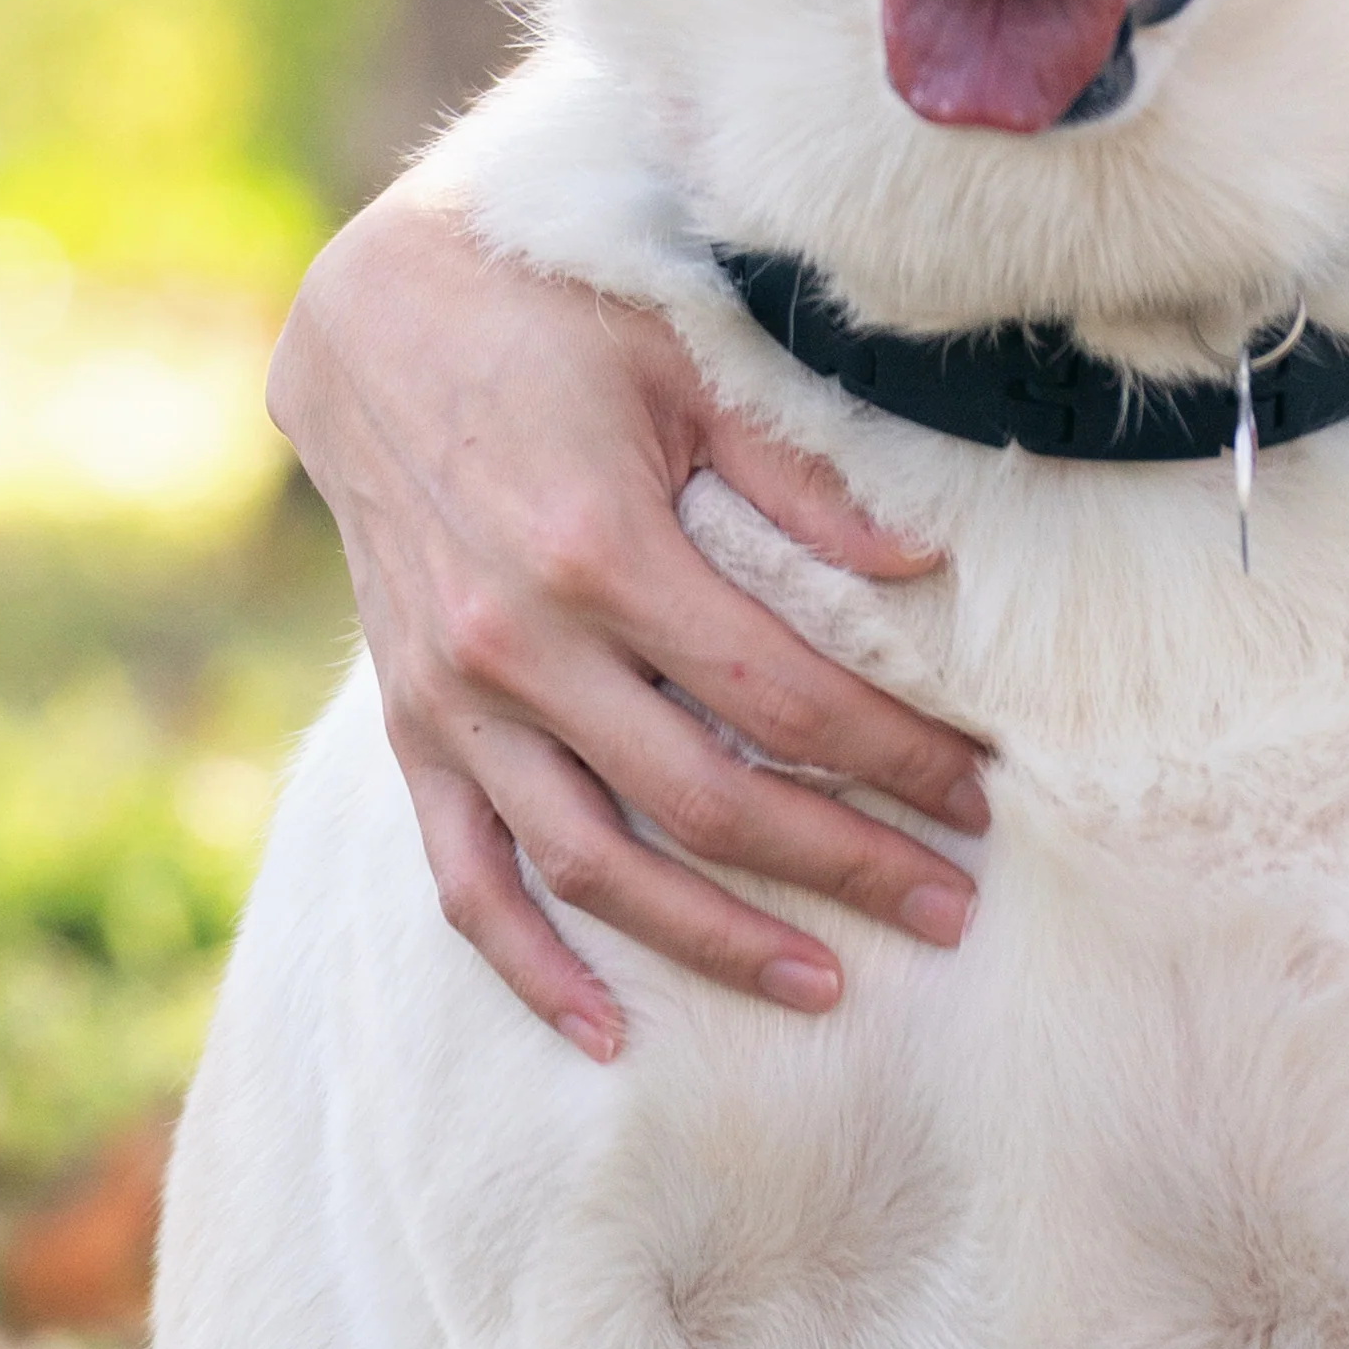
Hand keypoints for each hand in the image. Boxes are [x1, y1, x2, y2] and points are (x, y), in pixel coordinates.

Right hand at [266, 188, 992, 1055]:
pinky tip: (603, 1031)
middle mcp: (520, 645)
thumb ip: (797, 474)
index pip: (780, 697)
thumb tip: (922, 567)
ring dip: (710, 941)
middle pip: (705, 802)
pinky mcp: (410, 725)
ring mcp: (453, 700)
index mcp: (602, 549)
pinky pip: (466, 876)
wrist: (374, 318)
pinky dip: (528, 965)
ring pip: (593, 866)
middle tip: (948, 907)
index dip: (889, 755)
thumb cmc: (554, 317)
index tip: (974, 792)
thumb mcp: (685, 363)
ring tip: (822, 985)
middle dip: (841, 865)